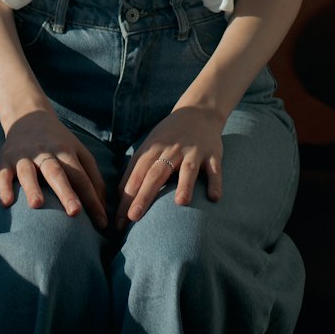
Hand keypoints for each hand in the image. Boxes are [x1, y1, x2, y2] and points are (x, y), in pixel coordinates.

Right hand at [0, 108, 108, 229]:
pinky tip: (6, 203)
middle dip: (66, 192)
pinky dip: (4, 187)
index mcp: (67, 152)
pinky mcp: (6, 160)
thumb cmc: (59, 143)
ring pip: (28, 172)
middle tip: (75, 212)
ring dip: (32, 188)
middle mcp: (46, 153)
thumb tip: (104, 208)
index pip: (82, 178)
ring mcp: (25, 156)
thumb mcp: (79, 153)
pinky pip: (3, 175)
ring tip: (37, 205)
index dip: (92, 199)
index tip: (102, 223)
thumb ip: (93, 178)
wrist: (28, 116)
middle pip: (57, 173)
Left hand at [116, 106, 224, 229]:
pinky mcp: (212, 154)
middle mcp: (172, 150)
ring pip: (188, 169)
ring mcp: (193, 152)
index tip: (120, 221)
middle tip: (134, 217)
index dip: (127, 197)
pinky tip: (214, 198)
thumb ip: (136, 169)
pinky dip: (215, 182)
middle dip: (144, 195)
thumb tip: (121, 196)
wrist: (198, 111)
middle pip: (156, 174)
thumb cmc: (168, 137)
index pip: (137, 175)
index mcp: (153, 149)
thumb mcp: (149, 147)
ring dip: (185, 185)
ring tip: (181, 202)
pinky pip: (214, 169)